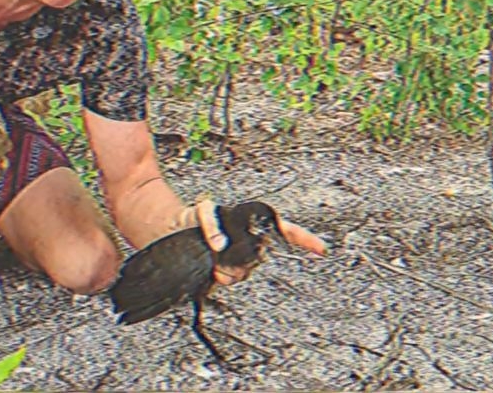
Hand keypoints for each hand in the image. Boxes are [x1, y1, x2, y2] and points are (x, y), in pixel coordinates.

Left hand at [190, 198, 327, 286]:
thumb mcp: (203, 210)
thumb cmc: (192, 217)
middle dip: (247, 258)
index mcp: (252, 226)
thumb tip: (220, 245)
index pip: (285, 232)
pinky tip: (212, 269)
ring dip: (231, 270)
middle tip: (226, 251)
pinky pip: (231, 280)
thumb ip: (212, 224)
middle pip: (261, 257)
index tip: (321, 248)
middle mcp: (249, 245)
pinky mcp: (224, 273)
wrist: (171, 232)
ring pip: (246, 272)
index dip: (305, 240)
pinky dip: (221, 276)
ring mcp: (237, 260)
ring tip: (214, 261)